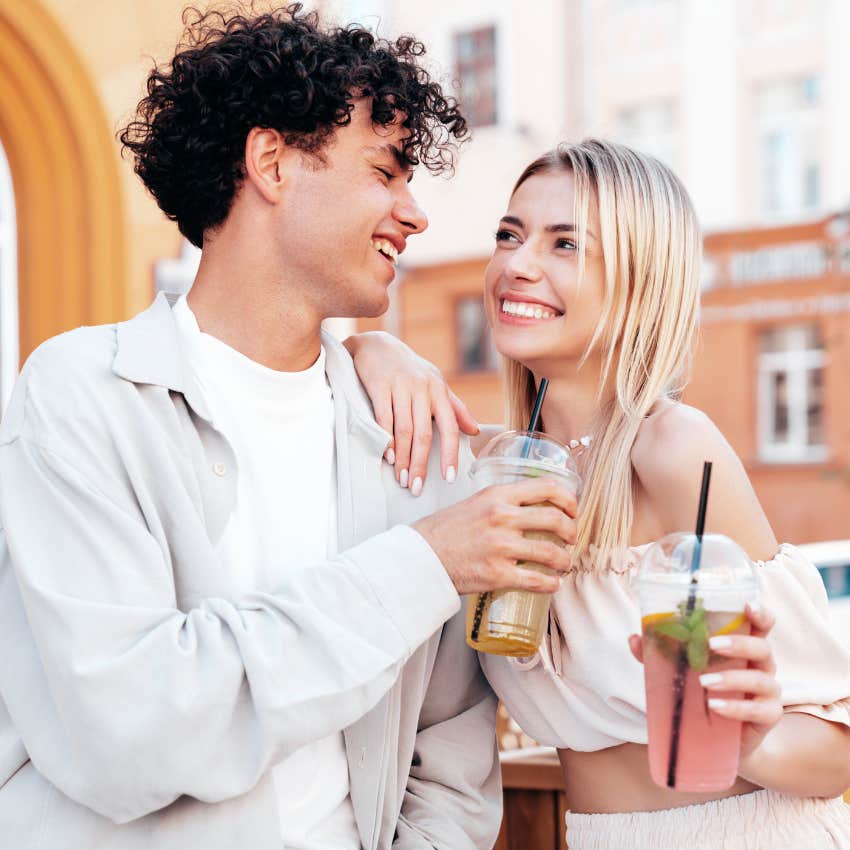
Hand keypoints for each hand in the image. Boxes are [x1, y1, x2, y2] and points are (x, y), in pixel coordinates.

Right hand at [344, 331, 478, 493]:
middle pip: (424, 434)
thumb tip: (474, 430)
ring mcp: (401, 386)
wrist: (377, 344)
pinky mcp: (379, 385)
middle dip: (421, 464)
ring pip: (405, 430)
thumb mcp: (434, 383)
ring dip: (403, 458)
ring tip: (402, 478)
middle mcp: (423, 388)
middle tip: (416, 487)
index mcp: (439, 391)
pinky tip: (387, 457)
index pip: (450, 427)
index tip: (448, 478)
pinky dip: (386, 439)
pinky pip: (384, 418)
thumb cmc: (409, 368)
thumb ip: (454, 408)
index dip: (450, 454)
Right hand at [413, 475, 577, 595]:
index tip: (572, 509)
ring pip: (552, 552)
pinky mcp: (498, 573)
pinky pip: (537, 579)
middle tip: (571, 538)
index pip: (547, 487)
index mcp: (498, 495)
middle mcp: (501, 517)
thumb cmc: (446, 531)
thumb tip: (534, 507)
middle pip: (556, 519)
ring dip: (565, 560)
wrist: (422, 556)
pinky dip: (552, 583)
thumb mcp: (476, 502)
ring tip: (564, 564)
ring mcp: (501, 546)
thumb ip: (503, 502)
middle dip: (571, 531)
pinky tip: (552, 583)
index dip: (568, 499)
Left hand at [629, 603, 781, 761]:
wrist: (717, 737)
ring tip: (704, 682)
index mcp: (744, 647)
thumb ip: (659, 655)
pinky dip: (737, 707)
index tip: (746, 605)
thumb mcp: (680, 671)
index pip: (761, 625)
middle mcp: (761, 665)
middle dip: (739, 643)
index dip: (760, 613)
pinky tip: (716, 706)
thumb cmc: (702, 693)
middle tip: (711, 644)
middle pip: (762, 647)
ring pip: (761, 679)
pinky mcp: (768, 716)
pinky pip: (759, 710)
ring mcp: (767, 691)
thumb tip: (634, 639)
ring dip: (732, 678)